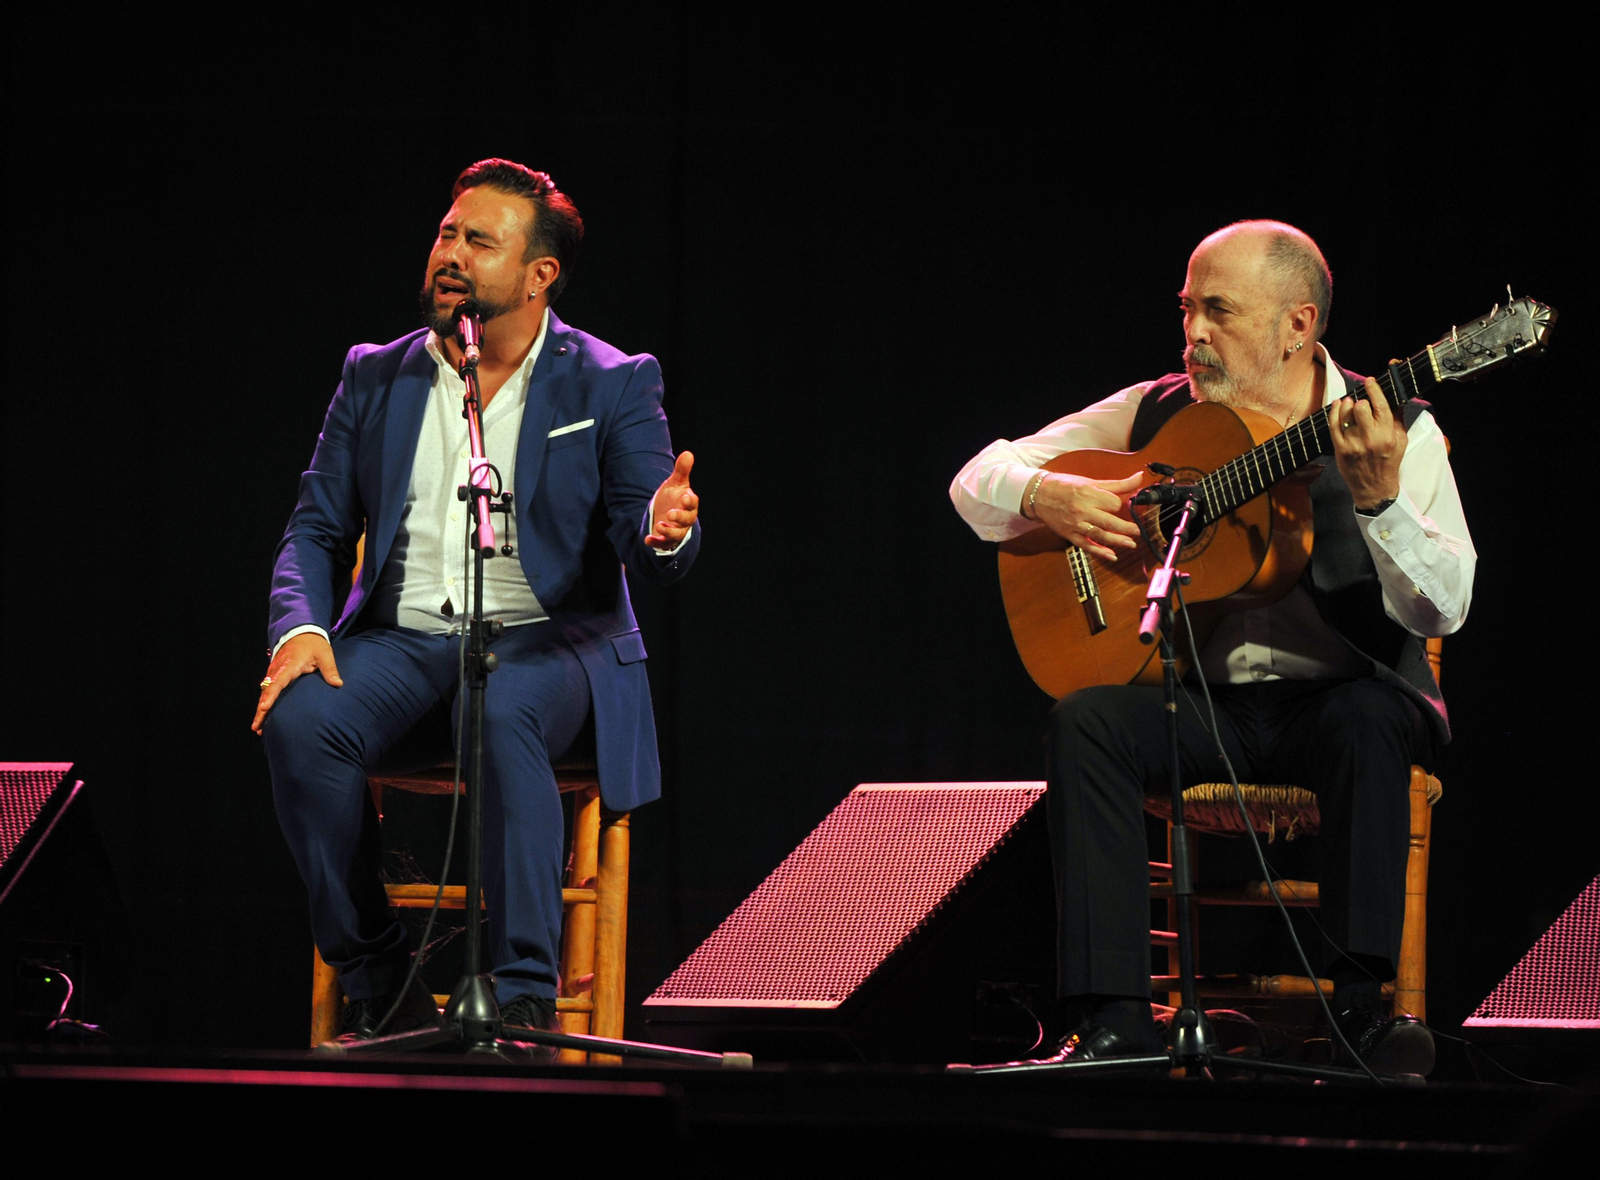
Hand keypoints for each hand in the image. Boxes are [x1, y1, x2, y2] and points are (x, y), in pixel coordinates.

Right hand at [251, 633, 342, 733]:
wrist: (301, 632)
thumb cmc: (314, 644)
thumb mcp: (324, 654)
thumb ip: (330, 669)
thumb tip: (338, 684)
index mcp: (289, 665)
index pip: (278, 683)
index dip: (271, 696)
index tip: (264, 708)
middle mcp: (278, 670)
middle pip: (267, 692)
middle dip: (261, 710)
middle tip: (257, 727)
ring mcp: (274, 672)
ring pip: (264, 693)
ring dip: (260, 710)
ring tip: (257, 727)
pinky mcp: (274, 675)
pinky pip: (267, 690)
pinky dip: (263, 703)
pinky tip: (262, 716)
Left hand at [647, 450, 698, 549]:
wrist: (665, 513)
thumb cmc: (674, 497)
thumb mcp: (676, 483)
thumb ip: (682, 471)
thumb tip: (688, 453)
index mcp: (689, 504)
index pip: (693, 503)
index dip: (690, 502)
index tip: (685, 498)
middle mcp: (685, 519)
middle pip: (686, 520)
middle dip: (679, 517)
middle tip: (671, 514)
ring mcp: (676, 530)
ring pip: (676, 534)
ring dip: (669, 531)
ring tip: (659, 525)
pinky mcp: (666, 539)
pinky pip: (663, 543)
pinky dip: (656, 542)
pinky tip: (647, 539)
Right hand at [1028, 470, 1142, 560]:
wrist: (1038, 495)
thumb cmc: (1065, 486)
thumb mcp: (1091, 481)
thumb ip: (1117, 484)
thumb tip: (1139, 478)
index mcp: (1088, 493)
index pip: (1113, 503)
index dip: (1120, 505)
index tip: (1122, 506)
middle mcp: (1082, 510)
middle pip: (1110, 521)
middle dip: (1126, 528)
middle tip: (1137, 531)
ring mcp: (1075, 524)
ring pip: (1100, 535)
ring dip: (1117, 541)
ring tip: (1131, 544)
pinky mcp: (1070, 534)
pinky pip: (1086, 545)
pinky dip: (1099, 551)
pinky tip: (1112, 556)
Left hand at [1331, 373, 1406, 510]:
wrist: (1375, 488)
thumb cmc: (1389, 462)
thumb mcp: (1401, 440)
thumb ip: (1398, 417)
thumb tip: (1397, 396)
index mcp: (1388, 435)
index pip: (1381, 406)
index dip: (1374, 390)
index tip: (1370, 381)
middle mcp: (1371, 439)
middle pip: (1362, 408)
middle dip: (1361, 400)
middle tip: (1362, 400)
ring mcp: (1353, 444)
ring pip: (1346, 415)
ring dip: (1347, 404)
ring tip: (1349, 402)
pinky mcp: (1341, 450)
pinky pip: (1333, 426)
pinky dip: (1334, 412)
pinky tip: (1337, 405)